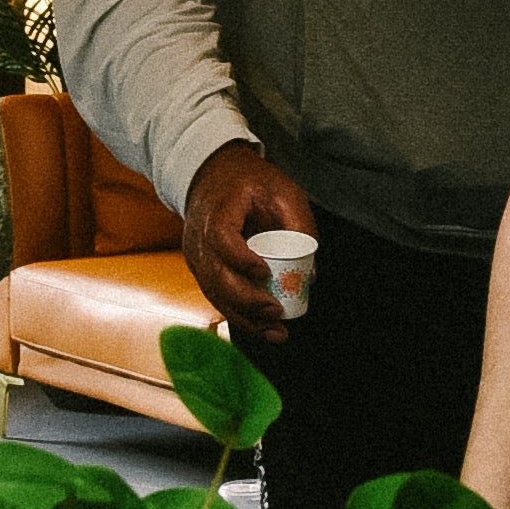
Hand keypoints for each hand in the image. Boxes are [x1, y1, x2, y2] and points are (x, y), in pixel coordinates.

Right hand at [183, 137, 315, 322]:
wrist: (213, 177)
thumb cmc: (249, 183)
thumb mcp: (283, 192)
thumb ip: (300, 227)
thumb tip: (311, 274)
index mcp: (217, 211)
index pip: (220, 239)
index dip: (240, 259)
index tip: (265, 272)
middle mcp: (199, 238)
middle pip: (215, 276)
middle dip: (247, 300)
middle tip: (276, 310)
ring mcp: (197, 257)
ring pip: (215, 294)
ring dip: (245, 318)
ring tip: (275, 332)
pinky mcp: (202, 271)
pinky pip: (218, 297)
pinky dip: (240, 315)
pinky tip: (262, 328)